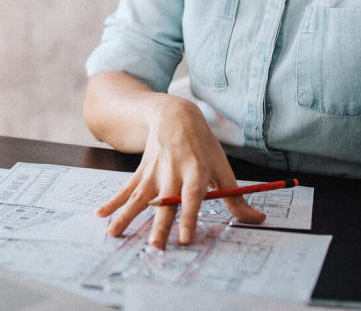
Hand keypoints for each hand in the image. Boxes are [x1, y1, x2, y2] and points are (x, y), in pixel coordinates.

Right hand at [94, 97, 264, 248]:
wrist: (174, 115)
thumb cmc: (203, 145)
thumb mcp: (222, 167)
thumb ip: (237, 198)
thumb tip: (258, 220)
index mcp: (195, 170)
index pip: (192, 197)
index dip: (189, 217)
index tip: (185, 238)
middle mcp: (172, 172)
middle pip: (165, 202)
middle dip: (158, 224)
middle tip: (154, 245)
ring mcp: (154, 173)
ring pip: (139, 198)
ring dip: (126, 216)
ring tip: (114, 234)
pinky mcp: (141, 173)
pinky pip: (126, 190)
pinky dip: (113, 203)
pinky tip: (101, 215)